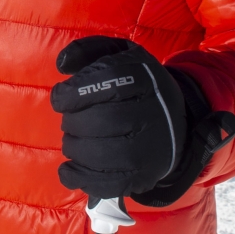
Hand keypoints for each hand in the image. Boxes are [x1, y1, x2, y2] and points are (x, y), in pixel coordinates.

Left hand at [50, 36, 234, 206]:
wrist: (174, 122)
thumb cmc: (134, 86)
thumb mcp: (118, 56)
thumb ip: (86, 50)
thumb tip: (62, 64)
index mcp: (145, 78)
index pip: (108, 81)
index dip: (75, 92)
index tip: (61, 98)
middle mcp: (153, 113)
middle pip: (102, 120)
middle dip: (73, 122)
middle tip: (70, 122)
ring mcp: (150, 149)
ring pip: (102, 154)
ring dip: (74, 148)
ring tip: (74, 141)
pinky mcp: (143, 176)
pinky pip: (107, 183)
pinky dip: (79, 178)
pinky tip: (69, 169)